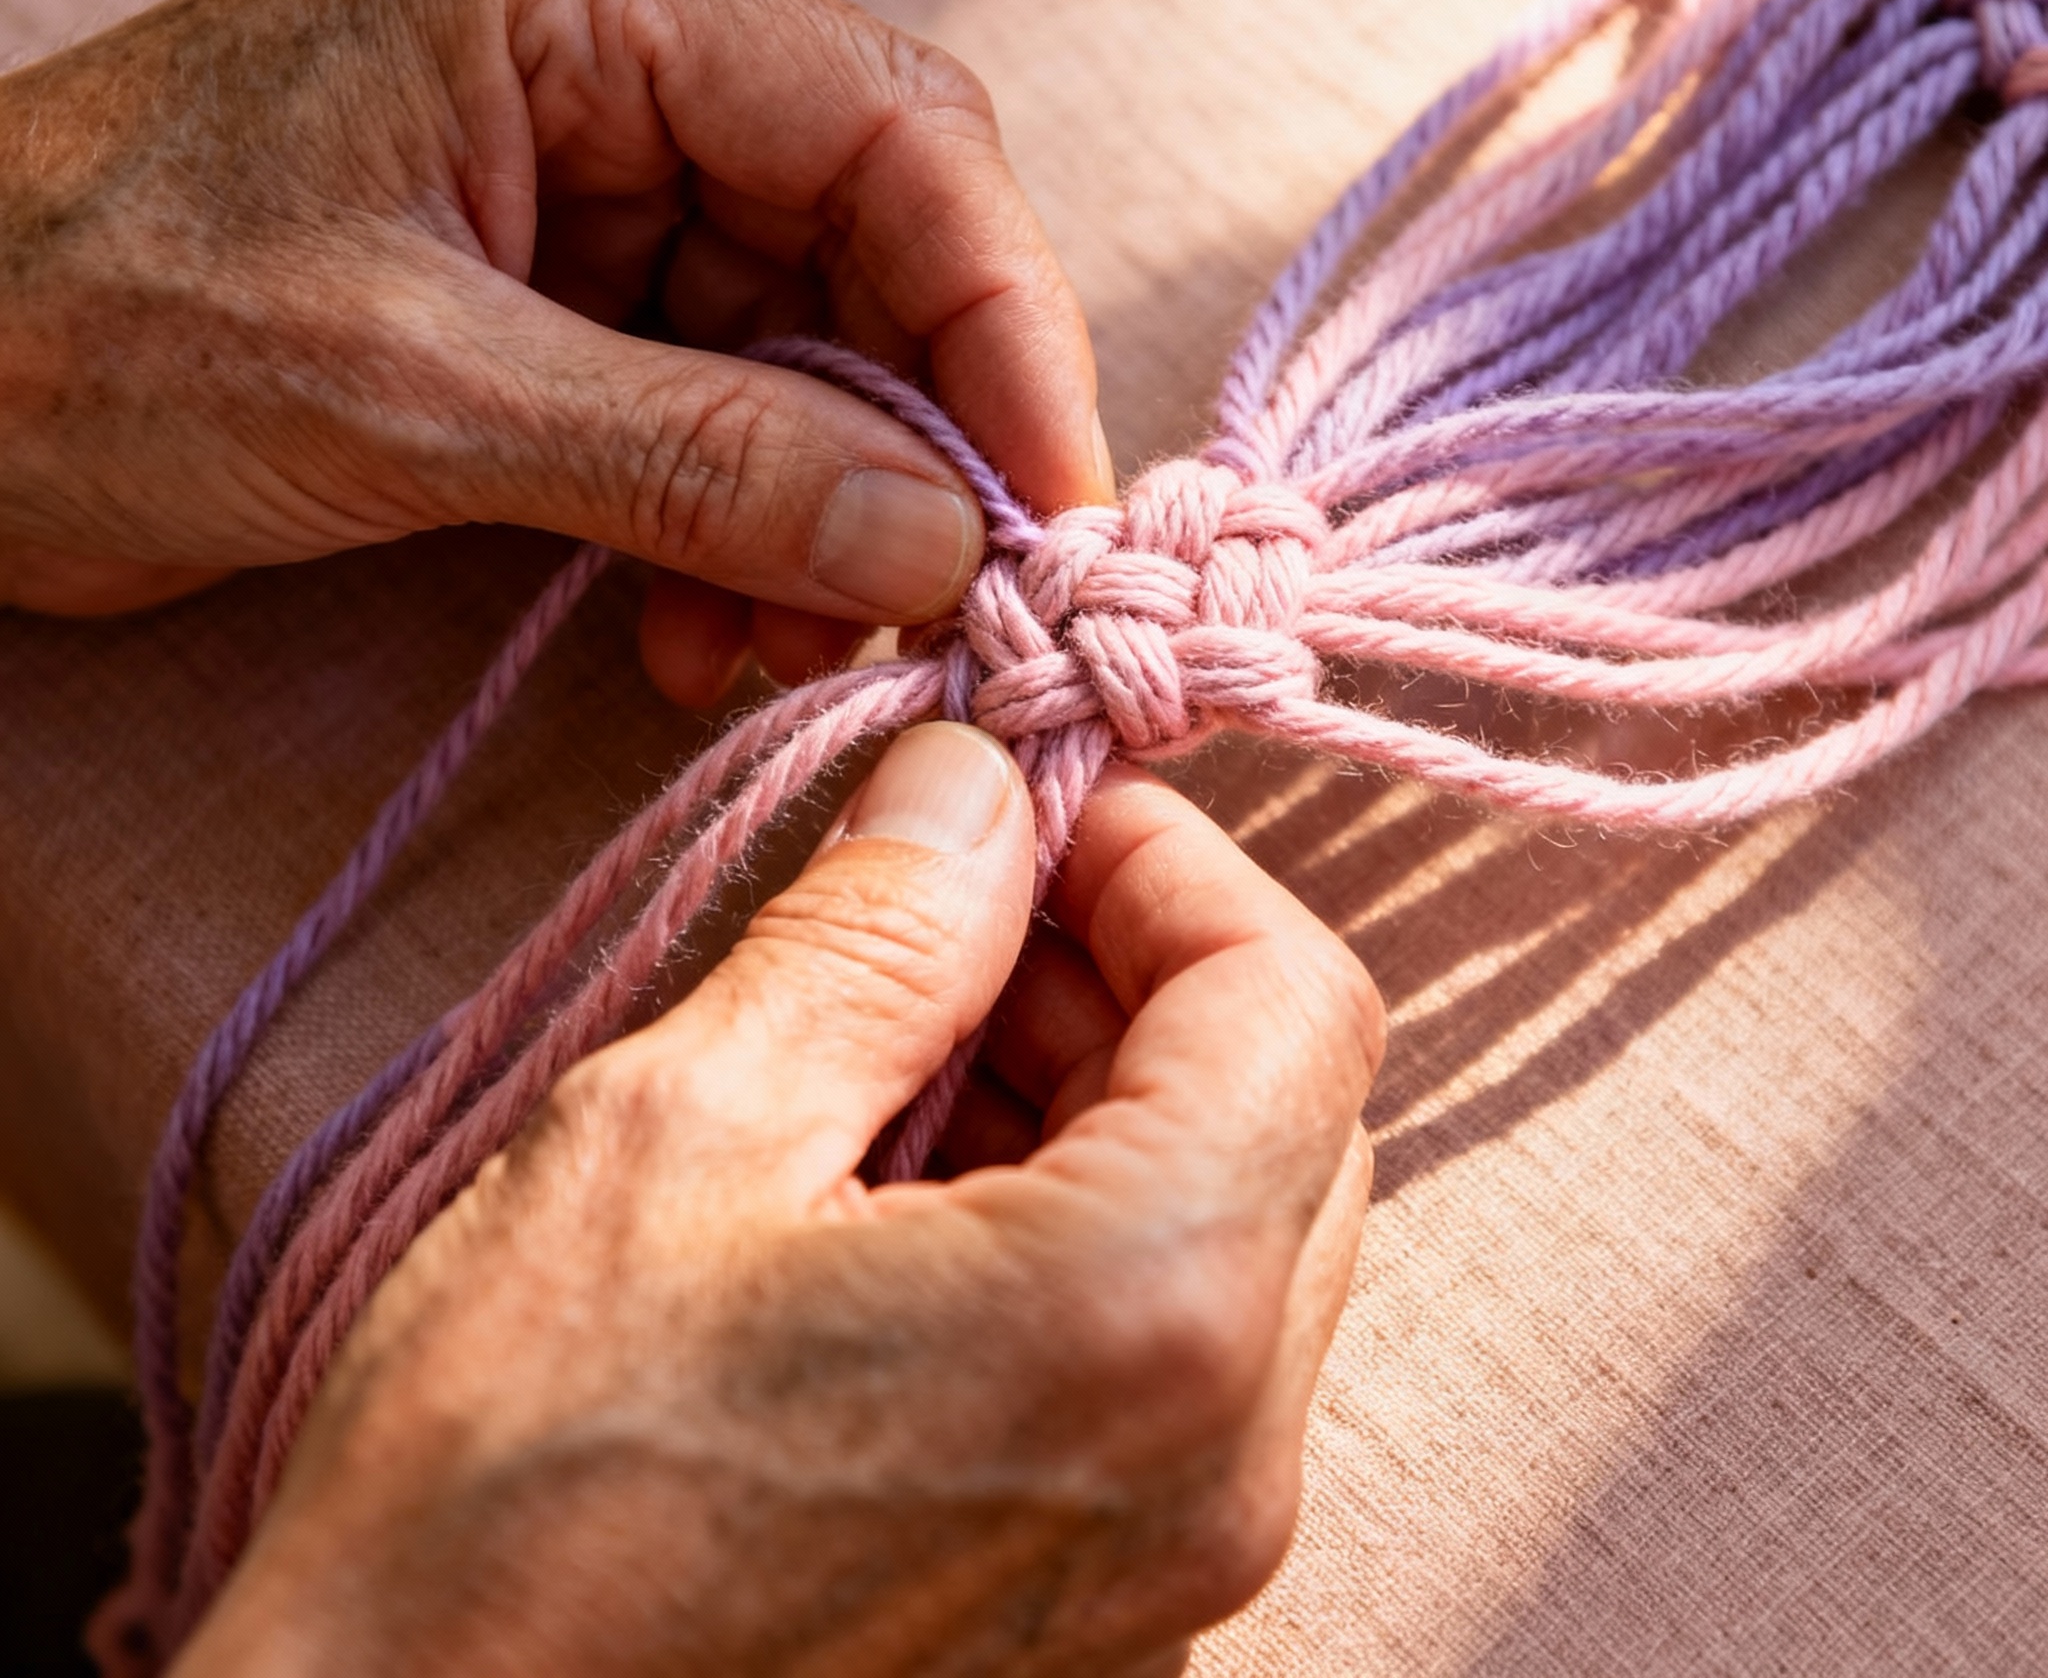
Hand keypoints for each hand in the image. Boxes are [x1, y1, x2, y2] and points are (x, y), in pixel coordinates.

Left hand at [0, 0, 1109, 699]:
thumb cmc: (69, 330)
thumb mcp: (408, 400)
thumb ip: (697, 460)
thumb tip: (944, 539)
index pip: (893, 126)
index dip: (1004, 324)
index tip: (1050, 510)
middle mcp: (605, 43)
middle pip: (872, 233)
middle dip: (912, 439)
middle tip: (938, 610)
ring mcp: (580, 158)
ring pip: (806, 334)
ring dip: (823, 508)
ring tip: (785, 652)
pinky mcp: (554, 273)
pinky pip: (716, 393)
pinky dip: (735, 523)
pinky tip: (702, 632)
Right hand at [177, 724, 1383, 1677]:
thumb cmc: (502, 1502)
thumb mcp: (678, 1133)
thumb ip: (877, 931)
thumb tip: (978, 784)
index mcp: (1149, 1314)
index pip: (1296, 996)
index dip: (1168, 865)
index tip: (1032, 817)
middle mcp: (1221, 1465)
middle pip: (1285, 1115)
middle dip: (1128, 976)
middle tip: (946, 920)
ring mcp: (1179, 1575)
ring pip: (1232, 1238)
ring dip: (1095, 1102)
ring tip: (888, 1063)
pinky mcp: (1107, 1629)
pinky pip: (1168, 1370)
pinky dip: (1073, 1239)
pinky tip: (895, 1211)